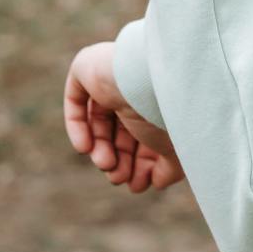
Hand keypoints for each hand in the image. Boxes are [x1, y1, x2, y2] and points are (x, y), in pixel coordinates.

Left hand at [63, 41, 184, 192]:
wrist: (153, 80)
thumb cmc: (168, 112)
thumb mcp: (175, 149)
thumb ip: (169, 169)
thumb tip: (156, 182)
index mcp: (162, 102)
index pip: (148, 134)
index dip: (143, 162)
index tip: (140, 185)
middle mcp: (138, 87)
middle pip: (123, 130)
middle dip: (121, 159)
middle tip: (118, 179)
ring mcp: (113, 76)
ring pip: (99, 119)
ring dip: (100, 148)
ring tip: (106, 164)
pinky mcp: (89, 66)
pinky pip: (77, 98)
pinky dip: (78, 126)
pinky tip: (85, 148)